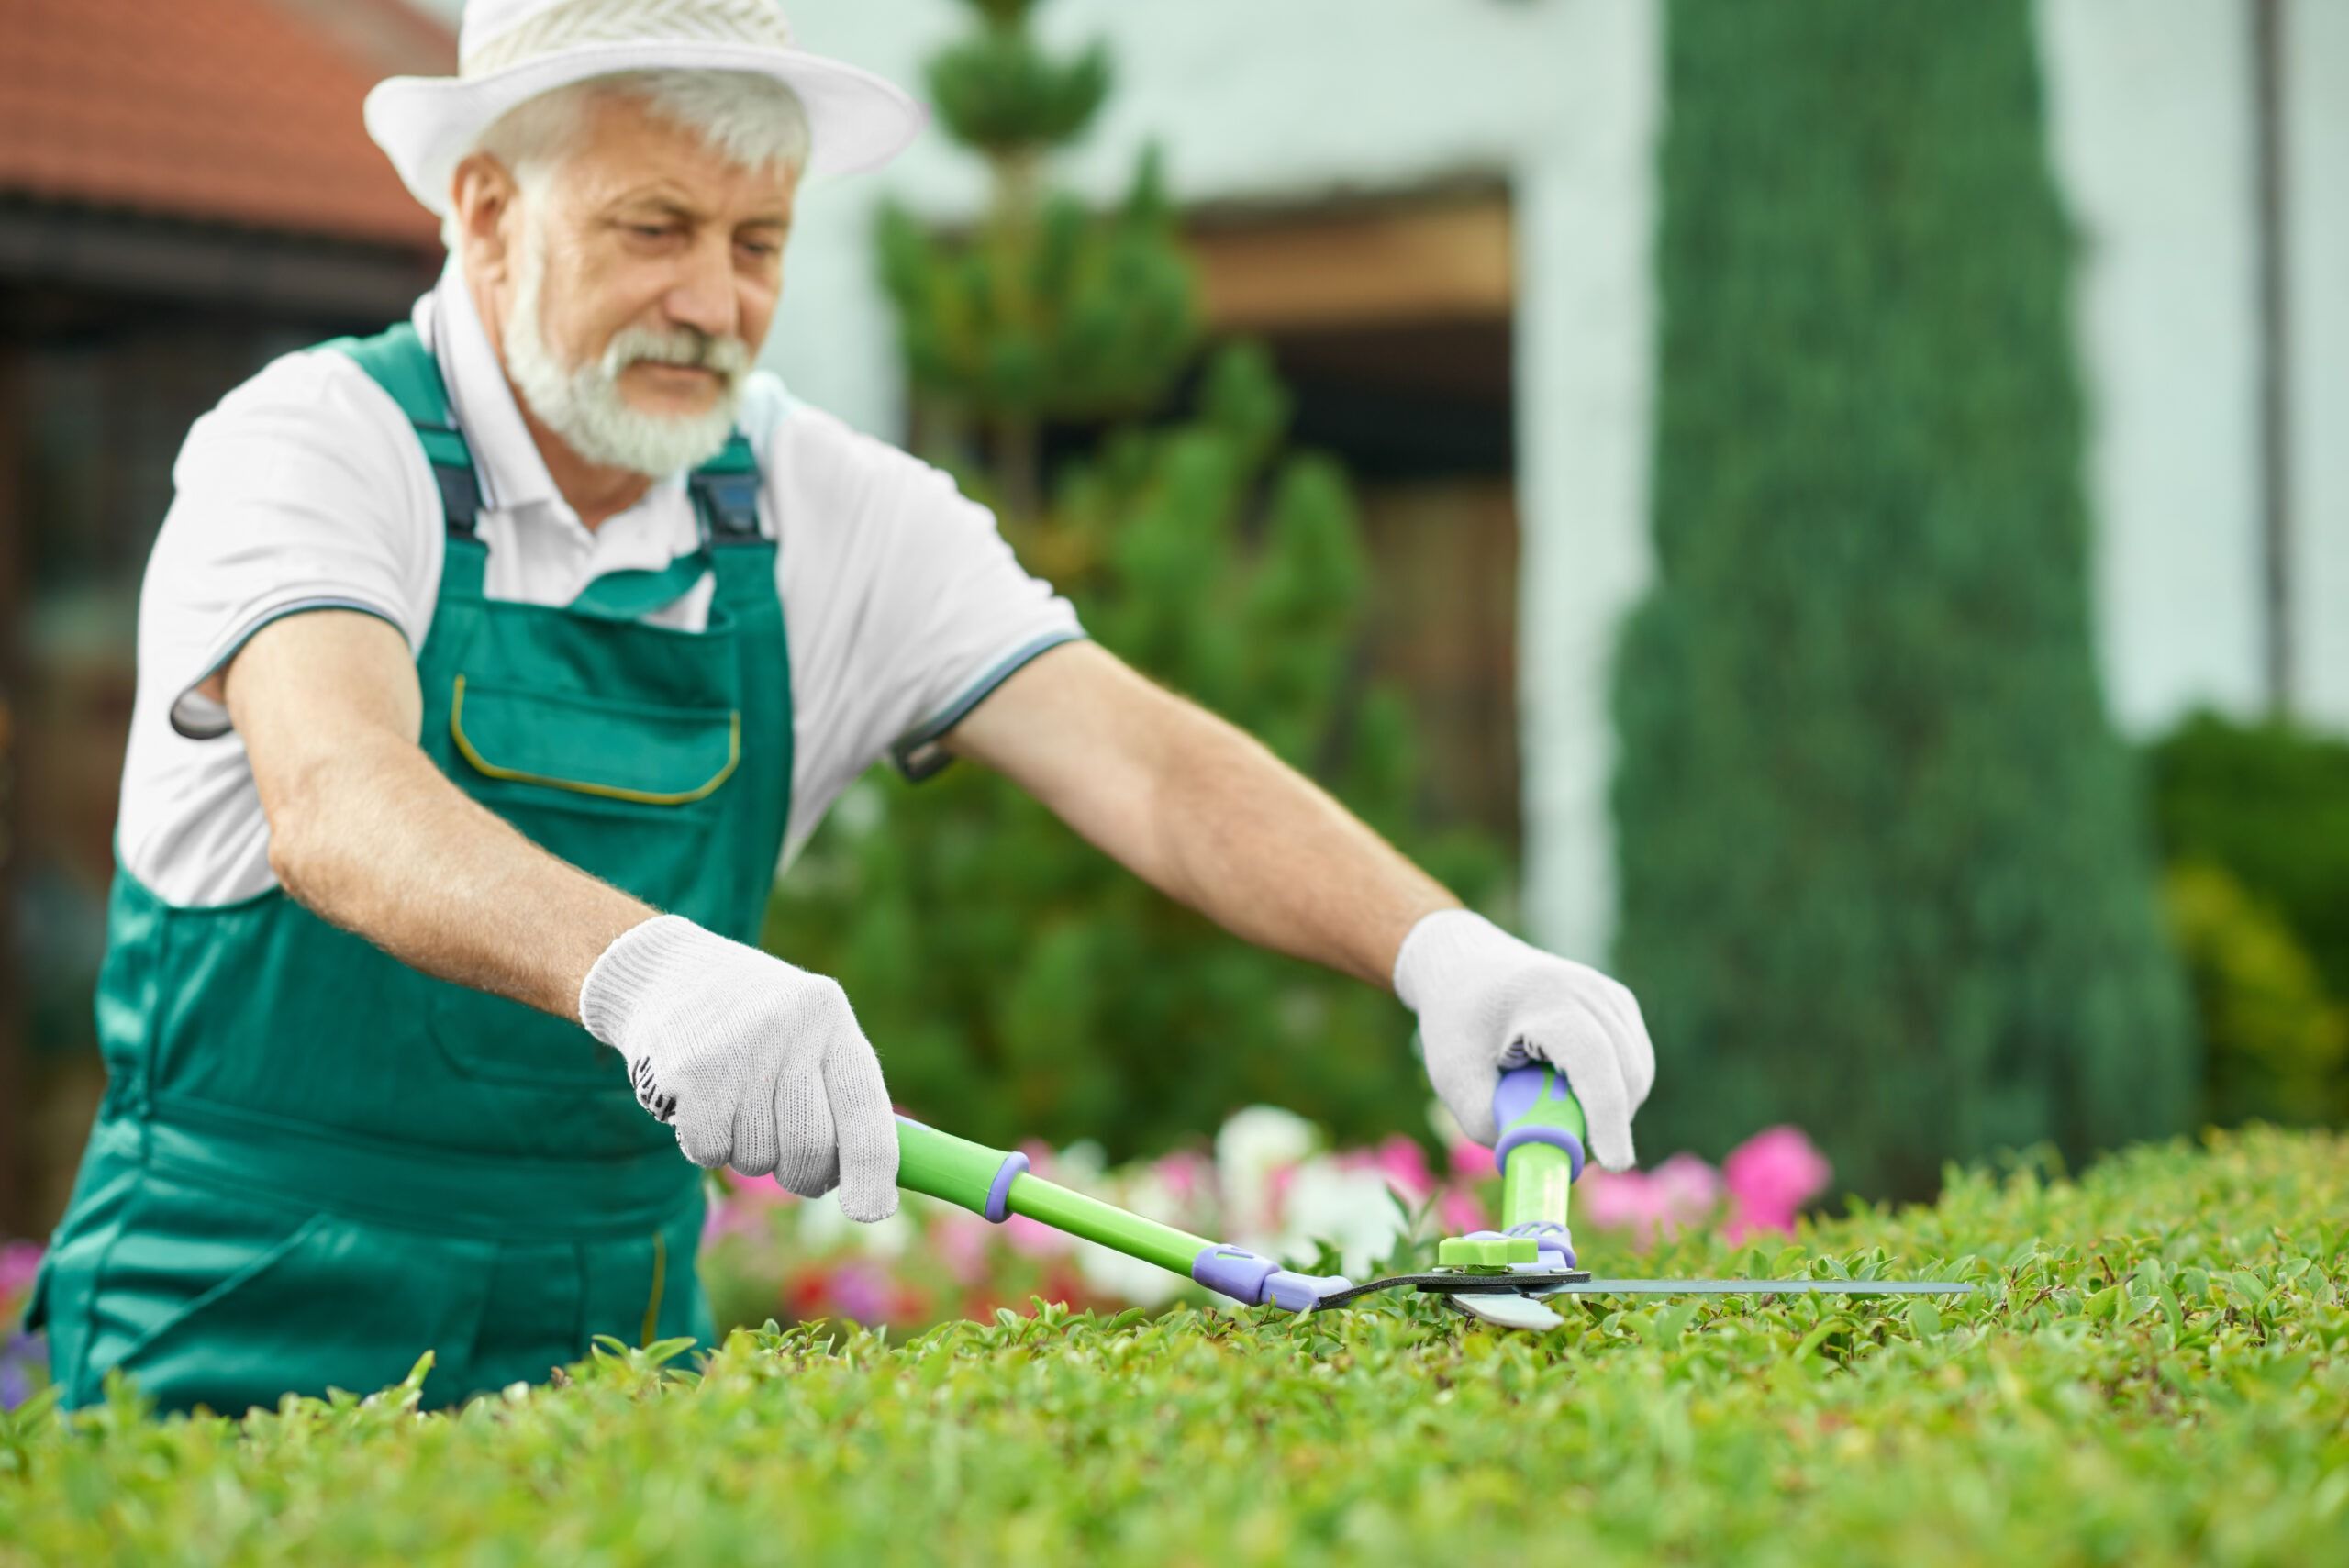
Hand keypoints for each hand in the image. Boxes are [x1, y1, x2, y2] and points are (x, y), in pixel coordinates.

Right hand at [578, 916, 898, 1219]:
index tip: (870, 1212)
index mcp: (831, 1020)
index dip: (872, 1171)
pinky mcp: (688, 1072)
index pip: (865, 1109)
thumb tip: (873, 1191)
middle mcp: (790, 1028)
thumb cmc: (757, 1024)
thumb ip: (841, 1100)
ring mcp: (737, 1048)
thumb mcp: (810, 1035)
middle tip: (792, 1166)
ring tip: (738, 1106)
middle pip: (811, 1148)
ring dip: (749, 1153)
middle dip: (804, 1175)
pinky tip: (703, 1105)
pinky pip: (710, 1151)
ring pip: (758, 1156)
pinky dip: (708, 1145)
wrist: (667, 975)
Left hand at [1393, 910, 1654, 1170]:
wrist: (1465, 965)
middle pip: (1623, 1073)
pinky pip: (1634, 1063)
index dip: (1606, 1114)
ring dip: (1608, 1108)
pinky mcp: (1620, 1004)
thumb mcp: (1453, 1076)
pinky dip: (1614, 1089)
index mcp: (1543, 999)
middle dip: (1606, 1124)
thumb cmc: (1457, 1023)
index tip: (1615, 1163)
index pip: (1591, 1060)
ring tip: (1552, 1105)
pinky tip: (1572, 1086)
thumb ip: (1489, 1124)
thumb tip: (1539, 1158)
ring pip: (1635, 1072)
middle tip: (1565, 1150)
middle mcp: (1586, 990)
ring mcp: (1609, 994)